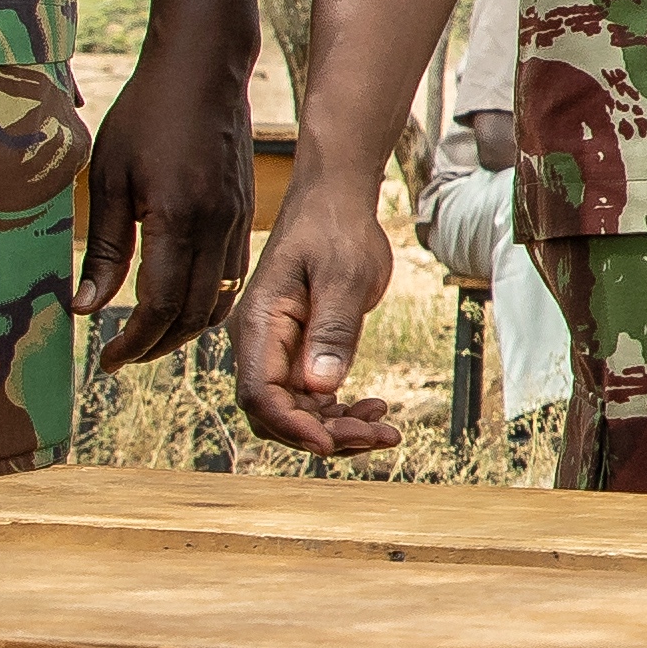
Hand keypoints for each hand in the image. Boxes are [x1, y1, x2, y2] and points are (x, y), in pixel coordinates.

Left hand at [79, 33, 254, 367]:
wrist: (204, 69)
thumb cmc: (147, 114)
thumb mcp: (108, 177)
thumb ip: (103, 248)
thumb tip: (86, 306)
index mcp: (176, 218)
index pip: (157, 304)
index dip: (131, 342)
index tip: (105, 359)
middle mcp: (216, 228)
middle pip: (192, 314)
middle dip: (156, 345)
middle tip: (122, 356)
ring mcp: (237, 222)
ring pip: (219, 300)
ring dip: (184, 329)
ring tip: (149, 336)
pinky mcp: (245, 214)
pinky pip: (233, 276)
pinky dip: (208, 302)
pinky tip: (180, 300)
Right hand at [229, 183, 403, 454]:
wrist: (335, 203)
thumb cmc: (337, 230)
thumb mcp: (345, 276)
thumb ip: (332, 330)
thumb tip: (322, 388)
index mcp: (259, 325)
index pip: (260, 396)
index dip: (294, 428)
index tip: (335, 445)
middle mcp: (260, 344)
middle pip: (278, 413)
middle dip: (327, 435)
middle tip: (383, 436)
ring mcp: (278, 350)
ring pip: (298, 411)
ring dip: (339, 428)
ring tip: (387, 429)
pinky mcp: (299, 352)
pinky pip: (312, 397)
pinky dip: (341, 411)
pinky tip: (376, 409)